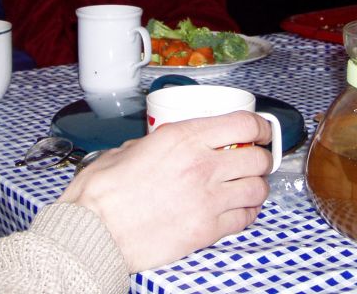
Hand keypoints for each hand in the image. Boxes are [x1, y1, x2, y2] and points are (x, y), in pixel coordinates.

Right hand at [57, 111, 272, 271]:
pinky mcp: (207, 230)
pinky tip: (238, 210)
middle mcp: (202, 164)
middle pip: (257, 157)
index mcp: (183, 137)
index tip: (262, 131)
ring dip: (256, 186)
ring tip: (247, 187)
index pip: (243, 124)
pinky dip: (247, 214)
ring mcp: (208, 199)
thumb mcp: (129, 148)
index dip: (260, 126)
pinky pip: (245, 219)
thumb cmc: (103, 191)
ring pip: (257, 189)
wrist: (94, 231)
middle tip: (255, 160)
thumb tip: (168, 145)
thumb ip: (158, 143)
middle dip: (261, 158)